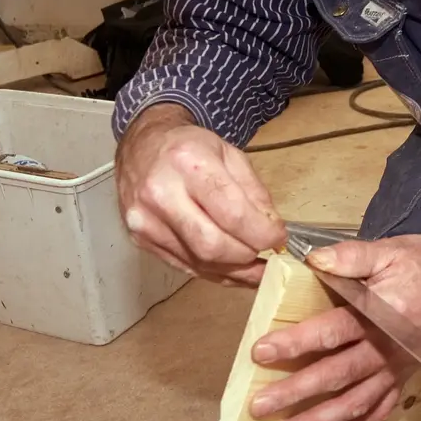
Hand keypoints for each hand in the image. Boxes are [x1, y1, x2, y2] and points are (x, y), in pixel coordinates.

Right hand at [115, 103, 285, 285]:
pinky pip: (186, 267)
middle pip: (212, 245)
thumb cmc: (189, 148)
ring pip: (199, 262)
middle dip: (248, 255)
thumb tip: (271, 229)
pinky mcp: (141, 240)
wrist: (141, 148)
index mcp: (188, 163)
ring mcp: (146, 221)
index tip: (279, 238)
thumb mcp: (229, 154)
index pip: (232, 212)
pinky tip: (234, 269)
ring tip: (257, 268)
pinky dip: (215, 272)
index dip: (262, 233)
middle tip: (267, 252)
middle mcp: (161, 193)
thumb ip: (254, 191)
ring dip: (235, 271)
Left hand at [249, 231, 420, 420]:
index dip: (294, 343)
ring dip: (319, 419)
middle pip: (335, 375)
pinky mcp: (404, 377)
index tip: (261, 352)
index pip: (329, 332)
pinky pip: (380, 410)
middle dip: (296, 392)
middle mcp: (385, 348)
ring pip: (354, 401)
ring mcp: (395, 367)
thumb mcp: (389, 250)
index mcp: (377, 314)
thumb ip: (351, 256)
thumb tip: (314, 261)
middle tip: (260, 405)